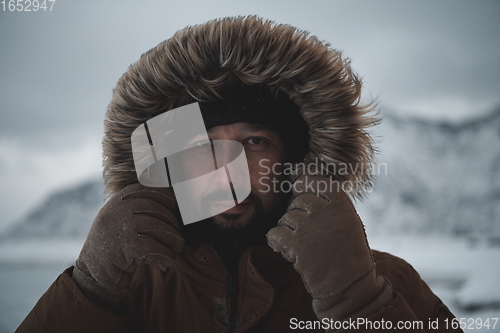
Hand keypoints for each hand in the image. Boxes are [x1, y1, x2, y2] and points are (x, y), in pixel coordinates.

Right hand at [72, 183, 183, 309]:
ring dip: (173, 239)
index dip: (164, 195)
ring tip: (177, 247)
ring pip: (158, 228)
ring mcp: (121, 227)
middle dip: (172, 222)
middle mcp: (118, 210)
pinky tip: (168, 261)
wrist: (93, 272)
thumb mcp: (120, 218)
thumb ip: (139, 207)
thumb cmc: (114, 244)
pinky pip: (155, 248)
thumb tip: (173, 199)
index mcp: (118, 200)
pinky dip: (165, 255)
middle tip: (178, 235)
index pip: (147, 189)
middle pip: (156, 209)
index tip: (173, 203)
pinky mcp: (126, 247)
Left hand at [266, 174, 391, 319]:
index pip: (316, 182)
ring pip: (286, 218)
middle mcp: (324, 211)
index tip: (297, 186)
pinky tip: (284, 248)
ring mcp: (308, 227)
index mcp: (341, 204)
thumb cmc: (349, 255)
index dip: (303, 183)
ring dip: (288, 230)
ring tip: (300, 244)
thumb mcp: (349, 222)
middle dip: (297, 213)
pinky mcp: (295, 244)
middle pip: (298, 201)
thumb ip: (330, 206)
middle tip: (304, 231)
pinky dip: (276, 240)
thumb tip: (302, 188)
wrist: (348, 286)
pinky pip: (275, 233)